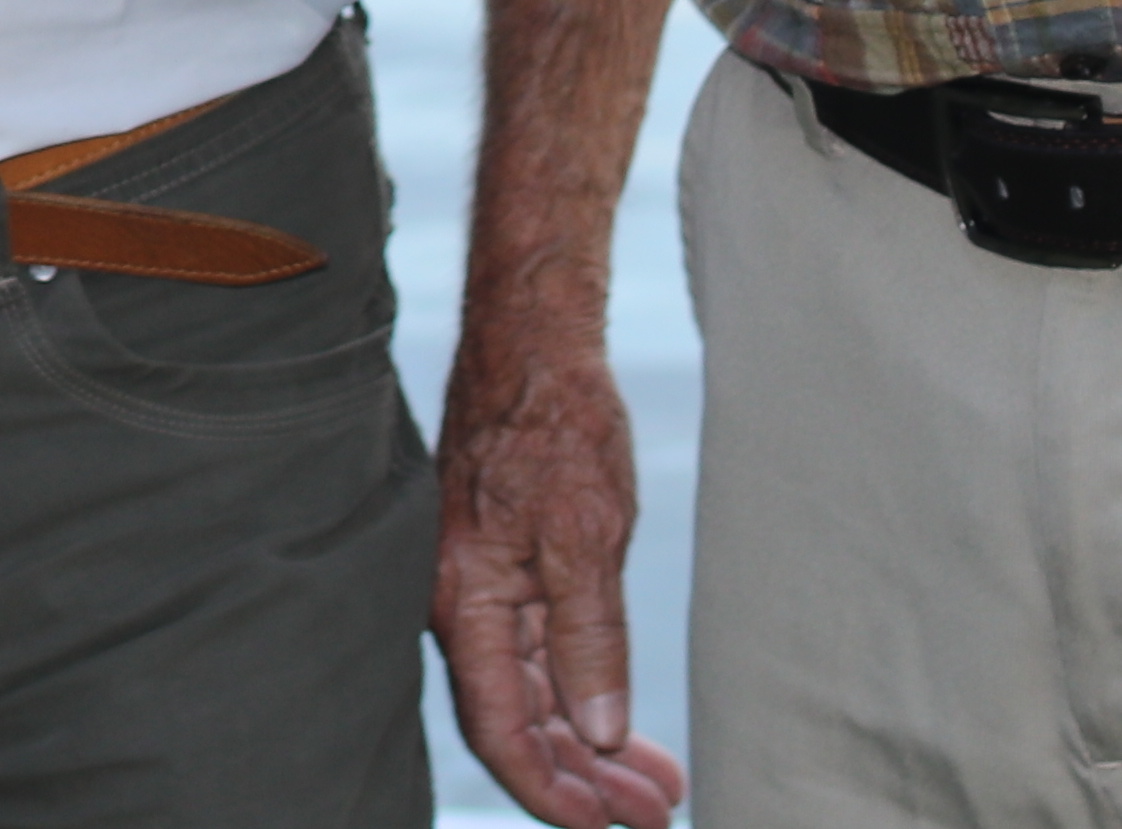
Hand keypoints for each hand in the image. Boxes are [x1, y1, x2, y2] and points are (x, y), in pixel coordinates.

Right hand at [432, 299, 683, 826]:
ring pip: (532, 692)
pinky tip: (617, 715)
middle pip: (518, 721)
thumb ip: (589, 638)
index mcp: (469, 602)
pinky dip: (580, 692)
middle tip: (656, 813)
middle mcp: (465, 604)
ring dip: (590, 743)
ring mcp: (484, 586)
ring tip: (655, 781)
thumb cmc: (555, 424)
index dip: (552, 792)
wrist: (537, 341)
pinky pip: (536, 653)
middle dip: (585, 779)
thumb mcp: (587, 536)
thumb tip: (597, 731)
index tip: (611, 827)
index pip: (502, 729)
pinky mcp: (506, 566)